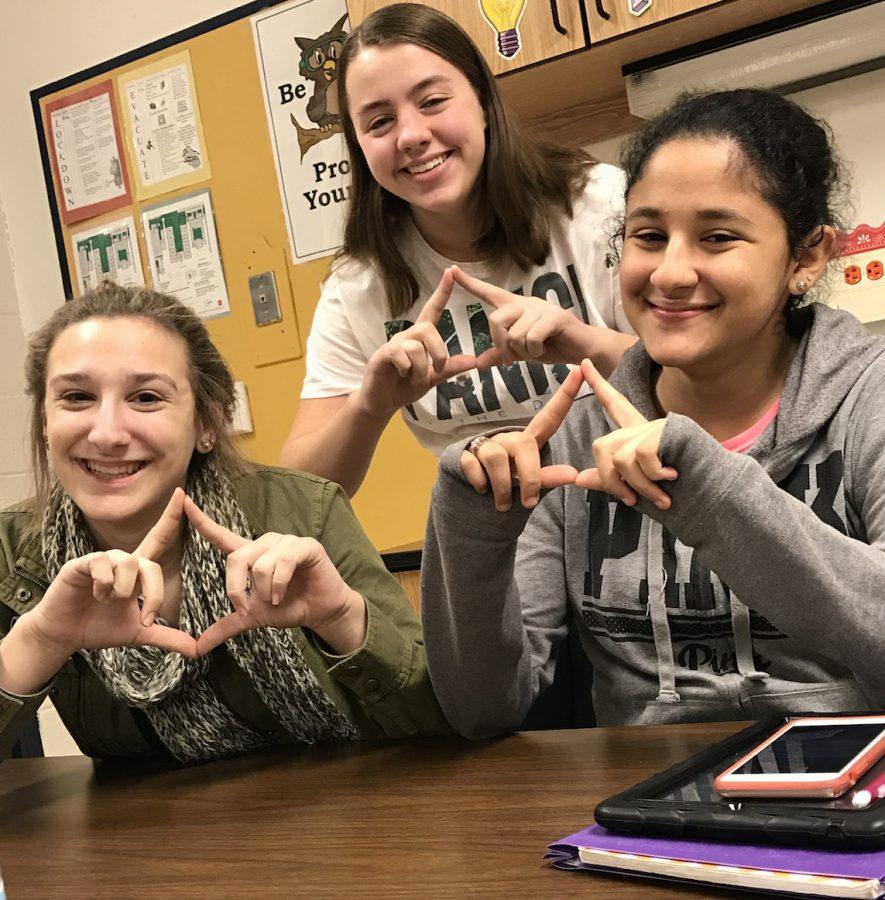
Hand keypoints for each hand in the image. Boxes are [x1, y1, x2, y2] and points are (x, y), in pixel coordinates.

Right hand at [23, 489, 197, 660]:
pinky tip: (93, 593)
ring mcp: (102, 559)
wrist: (64, 635)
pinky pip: (103, 565)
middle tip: (146, 618)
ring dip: (122, 591)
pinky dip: (103, 585)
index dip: (171, 517)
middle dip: (152, 594)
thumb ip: (168, 637)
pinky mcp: (82, 563)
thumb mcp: (139, 633)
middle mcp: (123, 560)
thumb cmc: (99, 627)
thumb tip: (197, 650)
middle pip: (150, 565)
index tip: (184, 494)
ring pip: (128, 565)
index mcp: (137, 570)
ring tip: (107, 601)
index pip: (158, 538)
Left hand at [186, 499, 366, 656]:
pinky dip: (279, 584)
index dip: (202, 520)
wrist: (320, 612)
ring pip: (260, 564)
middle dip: (238, 589)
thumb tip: (196, 647)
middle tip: (251, 606)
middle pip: (237, 558)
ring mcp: (287, 542)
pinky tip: (283, 596)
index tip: (183, 501)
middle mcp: (266, 543)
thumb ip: (226, 626)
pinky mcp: (306, 546)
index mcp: (251, 554)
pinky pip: (283, 562)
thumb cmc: (288, 607)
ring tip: (275, 600)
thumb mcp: (252, 617)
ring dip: (264, 591)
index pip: (222, 535)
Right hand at [357, 268, 479, 418]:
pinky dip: (407, 368)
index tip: (450, 272)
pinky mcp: (382, 356)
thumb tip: (473, 360)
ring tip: (416, 378)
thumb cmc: (405, 387)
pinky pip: (400, 354)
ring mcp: (393, 345)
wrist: (382, 403)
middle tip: (437, 370)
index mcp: (419, 339)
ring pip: (416, 345)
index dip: (441, 292)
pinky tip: (402, 374)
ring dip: (422, 367)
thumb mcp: (432, 378)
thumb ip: (450, 369)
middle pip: (427, 328)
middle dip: (439, 351)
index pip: (432, 310)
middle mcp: (406, 337)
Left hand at [451, 266, 591, 365]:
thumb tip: (478, 363)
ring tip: (536, 351)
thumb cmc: (552, 347)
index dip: (470, 283)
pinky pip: (531, 337)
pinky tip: (544, 350)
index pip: (490, 293)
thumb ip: (501, 354)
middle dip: (501, 344)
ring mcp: (541, 308)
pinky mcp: (555, 316)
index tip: (452, 270)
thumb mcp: (521, 353)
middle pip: (496, 319)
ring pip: (514, 333)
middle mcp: (526, 303)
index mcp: (516, 308)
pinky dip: (534, 351)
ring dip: (522, 351)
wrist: (582, 350)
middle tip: (513, 357)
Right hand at [460, 367, 583, 510]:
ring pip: (496, 458)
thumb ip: (548, 478)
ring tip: (503, 504)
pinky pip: (474, 467)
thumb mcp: (530, 483)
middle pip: (523, 446)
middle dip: (529, 479)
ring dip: (503, 488)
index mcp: (529, 441)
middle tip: (528, 503)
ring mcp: (485, 444)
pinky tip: (481, 490)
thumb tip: (574, 475)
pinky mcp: (465, 453)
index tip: (581, 369)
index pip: (550, 416)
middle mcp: (509, 437)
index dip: (566, 393)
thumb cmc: (509, 487)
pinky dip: (480, 484)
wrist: (473, 498)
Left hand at [574, 360, 676, 508]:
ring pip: (620, 458)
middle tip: (630, 501)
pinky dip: (653, 476)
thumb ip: (611, 481)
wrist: (714, 497)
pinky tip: (673, 476)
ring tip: (660, 496)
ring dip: (638, 486)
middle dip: (610, 481)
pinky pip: (640, 455)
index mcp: (638, 436)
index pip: (614, 407)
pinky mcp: (668, 429)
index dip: (598, 385)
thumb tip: (578, 478)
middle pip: (602, 446)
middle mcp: (646, 426)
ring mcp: (657, 425)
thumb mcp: (638, 490)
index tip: (583, 363)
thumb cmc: (680, 495)